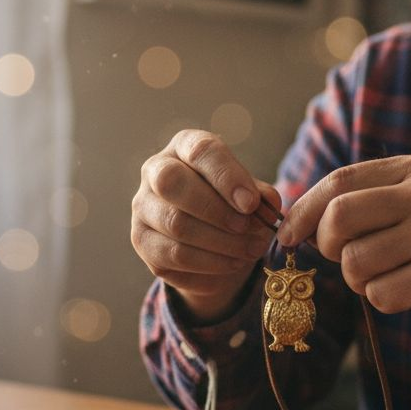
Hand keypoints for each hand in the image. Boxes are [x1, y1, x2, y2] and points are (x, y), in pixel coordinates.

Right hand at [132, 130, 278, 321]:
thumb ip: (259, 195)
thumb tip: (267, 203)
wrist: (212, 244)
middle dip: (215, 208)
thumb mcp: (249, 195)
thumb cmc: (231, 207)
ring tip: (250, 249)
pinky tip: (234, 262)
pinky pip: (174, 254)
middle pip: (172, 181)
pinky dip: (210, 262)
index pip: (200, 151)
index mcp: (184, 147)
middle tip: (246, 226)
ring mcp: (143, 207)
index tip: (251, 203)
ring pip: (175, 223)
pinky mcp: (142, 241)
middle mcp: (155, 171)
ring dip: (219, 240)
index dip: (226, 177)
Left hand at [277, 154, 410, 340]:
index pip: (341, 180)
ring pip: (354, 261)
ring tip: (389, 275)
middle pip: (339, 217)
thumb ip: (373, 201)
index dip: (304, 209)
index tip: (288, 234)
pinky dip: (383, 300)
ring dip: (358, 279)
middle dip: (327, 244)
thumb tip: (297, 220)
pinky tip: (410, 292)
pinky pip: (379, 293)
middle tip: (343, 258)